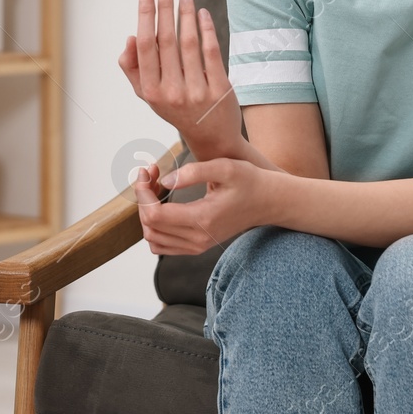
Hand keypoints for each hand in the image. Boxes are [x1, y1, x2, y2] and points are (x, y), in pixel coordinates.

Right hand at [119, 0, 242, 159]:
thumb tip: (131, 37)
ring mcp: (196, 92)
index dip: (145, 16)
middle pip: (166, 40)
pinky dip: (207, 29)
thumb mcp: (147, 94)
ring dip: (186, 14)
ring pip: (189, 43)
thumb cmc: (174, 107)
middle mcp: (171, 92)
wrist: (211, 137)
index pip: (145, 46)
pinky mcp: (219, 90)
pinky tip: (202, 13)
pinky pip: (211, 52)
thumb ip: (132, 67)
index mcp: (150, 91)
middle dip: (164, 7)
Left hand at [134, 157, 270, 254]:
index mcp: (202, 219)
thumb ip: (193, 172)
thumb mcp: (225, 167)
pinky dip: (154, 225)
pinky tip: (162, 202)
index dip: (142, 192)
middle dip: (143, 197)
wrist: (269, 202)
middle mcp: (197, 238)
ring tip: (155, 186)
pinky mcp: (197, 246)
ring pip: (152, 238)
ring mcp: (197, 246)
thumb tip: (165, 181)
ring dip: (146, 211)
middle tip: (151, 172)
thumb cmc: (249, 181)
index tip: (147, 170)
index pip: (154, 215)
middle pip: (149, 226)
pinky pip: (162, 245)